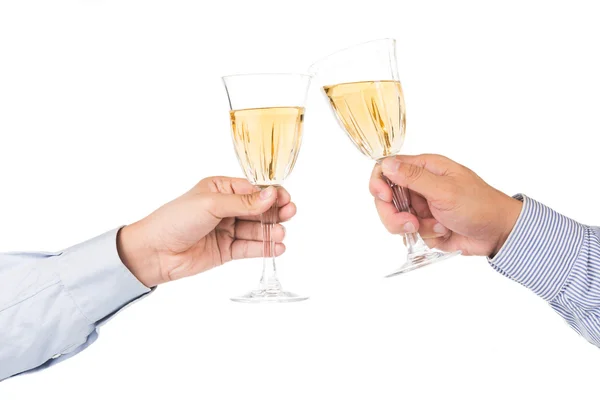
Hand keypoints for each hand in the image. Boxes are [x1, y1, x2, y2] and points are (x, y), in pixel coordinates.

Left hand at [116, 177, 295, 286]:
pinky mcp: (226, 251)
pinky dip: (264, 247)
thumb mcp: (211, 204)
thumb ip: (243, 202)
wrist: (154, 251)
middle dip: (275, 212)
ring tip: (280, 234)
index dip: (271, 194)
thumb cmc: (175, 219)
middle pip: (258, 209)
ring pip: (256, 229)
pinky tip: (277, 247)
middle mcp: (226, 208)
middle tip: (289, 213)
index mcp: (220, 189)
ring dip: (270, 231)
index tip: (285, 199)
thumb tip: (271, 195)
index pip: (253, 190)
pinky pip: (250, 248)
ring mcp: (227, 230)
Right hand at [369, 154, 521, 256]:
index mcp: (424, 168)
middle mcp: (419, 185)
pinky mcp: (424, 225)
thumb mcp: (445, 190)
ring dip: (414, 227)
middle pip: (386, 198)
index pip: (386, 169)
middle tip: (410, 224)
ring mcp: (421, 206)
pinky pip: (409, 232)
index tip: (384, 197)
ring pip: (395, 218)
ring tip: (436, 228)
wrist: (498, 233)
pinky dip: (425, 235)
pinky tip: (443, 232)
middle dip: (394, 215)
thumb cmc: (479, 205)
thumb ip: (413, 177)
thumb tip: (386, 163)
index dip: (379, 183)